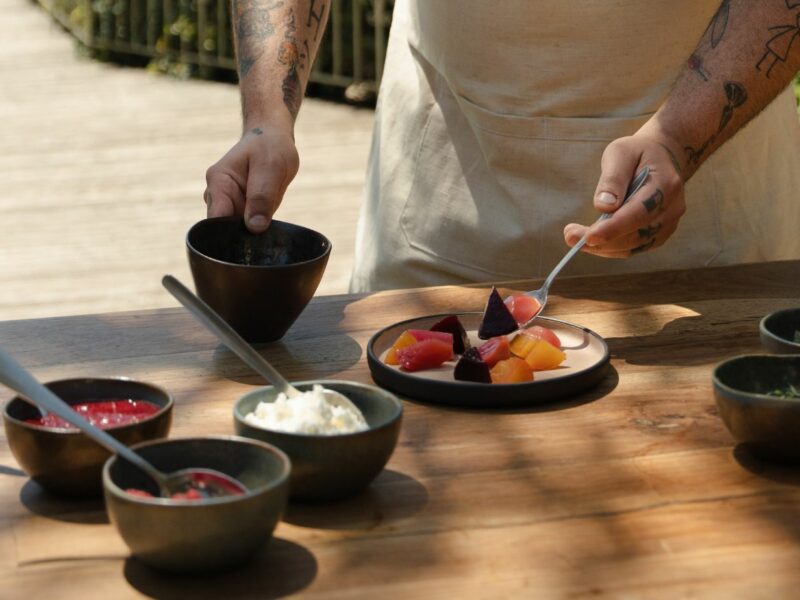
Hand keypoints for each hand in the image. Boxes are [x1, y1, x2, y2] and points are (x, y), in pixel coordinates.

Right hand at [204, 125, 299, 232]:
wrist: (272, 140)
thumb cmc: (269, 147)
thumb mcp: (270, 168)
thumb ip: (261, 197)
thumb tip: (255, 228)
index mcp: (218, 182)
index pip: (216, 219)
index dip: (231, 234)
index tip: (250, 239)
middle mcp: (218, 197)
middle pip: (225, 230)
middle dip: (244, 236)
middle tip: (264, 234)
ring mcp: (230, 206)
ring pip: (238, 232)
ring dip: (253, 234)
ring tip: (269, 224)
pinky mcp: (243, 212)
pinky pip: (249, 229)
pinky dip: (259, 231)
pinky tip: (269, 226)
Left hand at [563, 133, 684, 256]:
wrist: (661, 157)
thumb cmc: (637, 153)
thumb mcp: (621, 153)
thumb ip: (613, 179)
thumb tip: (603, 206)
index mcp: (666, 185)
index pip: (639, 213)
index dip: (613, 228)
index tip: (588, 236)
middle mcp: (672, 209)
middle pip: (635, 235)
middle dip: (600, 240)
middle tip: (569, 236)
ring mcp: (668, 224)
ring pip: (632, 246)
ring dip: (601, 247)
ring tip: (574, 237)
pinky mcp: (659, 234)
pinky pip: (633, 248)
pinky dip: (610, 248)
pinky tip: (591, 240)